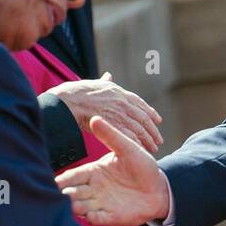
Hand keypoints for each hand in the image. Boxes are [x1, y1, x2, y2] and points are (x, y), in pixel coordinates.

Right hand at [47, 72, 162, 152]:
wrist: (67, 102)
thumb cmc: (76, 93)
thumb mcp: (95, 83)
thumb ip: (104, 81)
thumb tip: (108, 74)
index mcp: (119, 92)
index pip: (140, 103)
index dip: (150, 112)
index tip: (157, 120)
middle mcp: (123, 103)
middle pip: (143, 118)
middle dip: (153, 130)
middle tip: (158, 140)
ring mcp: (119, 114)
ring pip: (139, 129)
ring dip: (148, 140)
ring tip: (153, 148)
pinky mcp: (113, 126)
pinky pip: (130, 137)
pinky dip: (138, 144)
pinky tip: (142, 150)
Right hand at [56, 116, 171, 225]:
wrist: (160, 188)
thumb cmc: (143, 166)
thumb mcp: (128, 148)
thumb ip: (111, 136)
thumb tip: (95, 118)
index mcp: (94, 172)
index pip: (73, 176)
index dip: (63, 179)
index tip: (53, 182)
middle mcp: (93, 189)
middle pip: (73, 193)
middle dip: (66, 195)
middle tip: (61, 196)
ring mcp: (101, 204)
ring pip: (81, 207)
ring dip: (76, 208)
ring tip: (74, 206)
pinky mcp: (111, 216)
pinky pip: (98, 219)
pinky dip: (93, 218)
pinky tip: (91, 216)